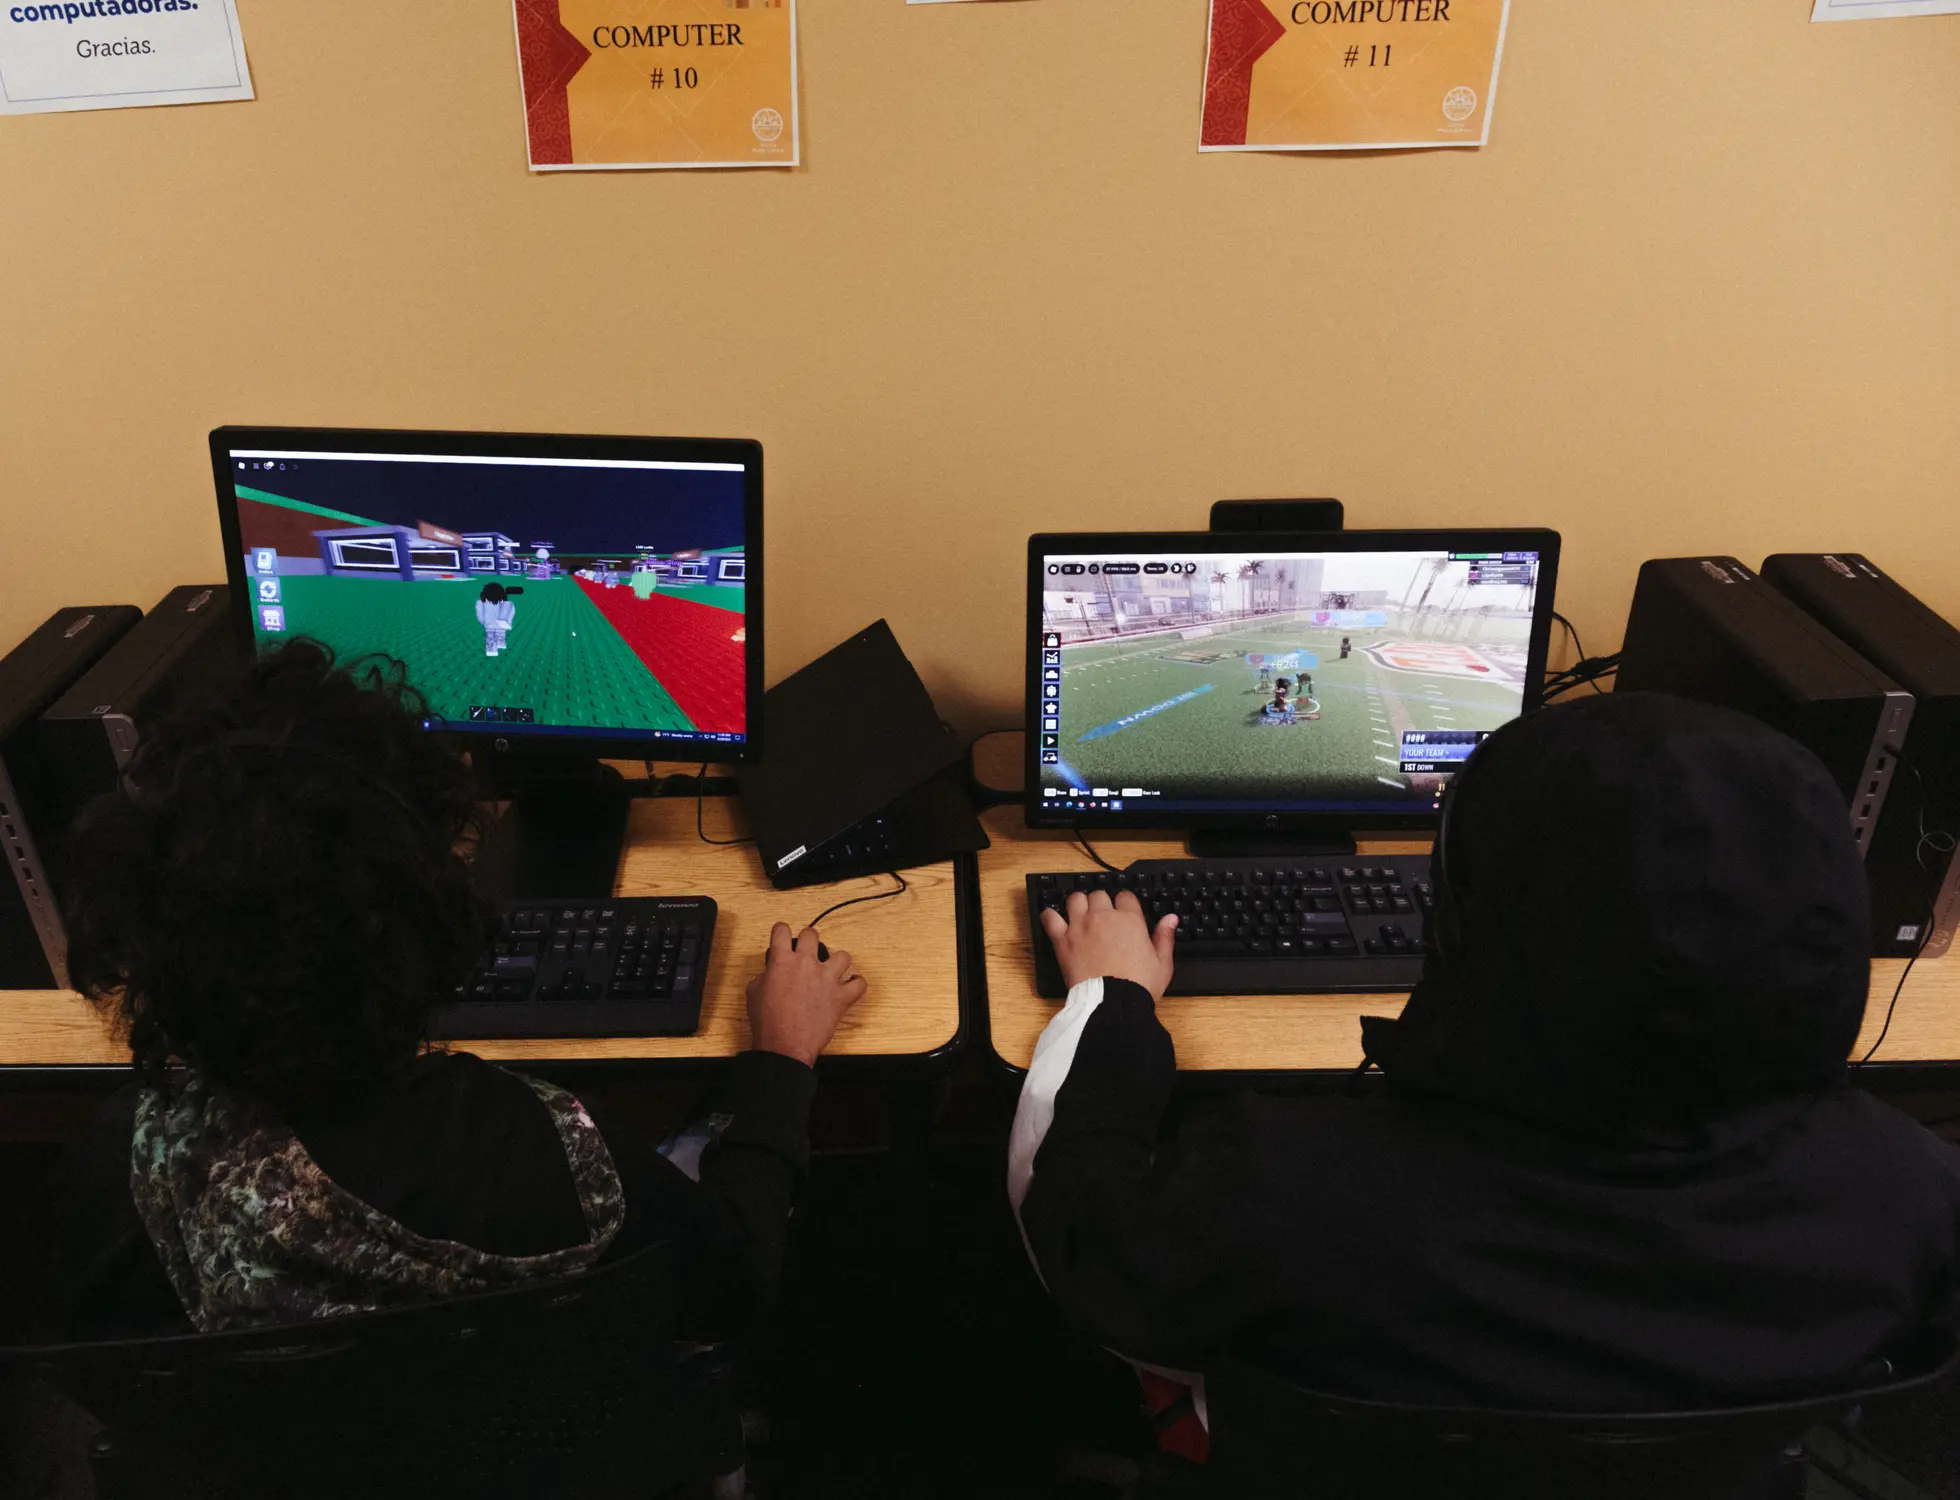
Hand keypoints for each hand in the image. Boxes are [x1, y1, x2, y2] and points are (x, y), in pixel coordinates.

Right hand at [746, 922, 866, 1066]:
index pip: (781, 930)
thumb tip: (771, 972)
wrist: (783, 1046)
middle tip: (807, 951)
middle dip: (809, 940)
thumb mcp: (754, 992)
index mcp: (782, 961)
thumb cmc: (767, 1023)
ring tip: (832, 970)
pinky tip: (850, 987)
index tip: (783, 935)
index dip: (781, 931)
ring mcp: (826, 979)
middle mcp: (806, 964)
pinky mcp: (841, 997)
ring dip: (837, 962)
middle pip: (812, 934)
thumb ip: (765, 975)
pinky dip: (856, 985)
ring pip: (843, 955)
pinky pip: (859, 984)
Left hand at [1039, 889, 1176, 1000]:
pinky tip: (1054, 920)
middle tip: (1102, 917)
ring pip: (1075, 899)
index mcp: (1130, 920)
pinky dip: (1050, 916)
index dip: (1125, 903)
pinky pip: (1050, 917)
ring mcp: (1081, 926)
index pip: (1126, 896)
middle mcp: (1103, 917)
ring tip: (1080, 914)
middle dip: (1101, 903)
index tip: (1123, 911)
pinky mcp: (1063, 940)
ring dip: (1078, 904)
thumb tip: (1171, 919)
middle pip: (1099, 895)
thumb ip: (1164, 937)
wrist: (1113, 1003)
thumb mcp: (1162, 963)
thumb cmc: (1139, 986)